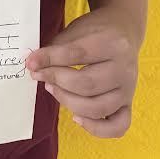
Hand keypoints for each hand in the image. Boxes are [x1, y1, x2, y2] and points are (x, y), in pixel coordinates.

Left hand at [25, 6, 139, 137]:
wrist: (124, 30)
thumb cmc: (96, 31)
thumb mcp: (77, 30)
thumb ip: (56, 48)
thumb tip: (32, 65)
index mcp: (112, 43)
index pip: (77, 54)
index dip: (50, 59)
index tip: (30, 63)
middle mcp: (124, 68)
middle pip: (87, 84)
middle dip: (57, 81)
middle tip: (39, 75)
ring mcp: (129, 89)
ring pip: (98, 107)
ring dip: (68, 102)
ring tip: (52, 88)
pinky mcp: (128, 104)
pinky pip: (118, 126)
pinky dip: (96, 128)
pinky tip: (76, 117)